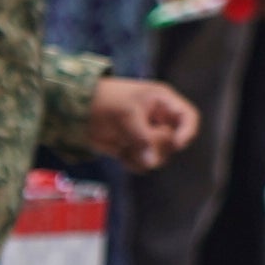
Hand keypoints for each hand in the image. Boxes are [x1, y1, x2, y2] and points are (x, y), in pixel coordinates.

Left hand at [85, 76, 199, 170]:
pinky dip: (133, 163)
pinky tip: (121, 155)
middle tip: (140, 142)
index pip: (188, 117)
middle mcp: (158, 120)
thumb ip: (142, 138)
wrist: (76, 109)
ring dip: (144, 158)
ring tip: (126, 148)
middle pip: (174, 143)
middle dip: (158, 147)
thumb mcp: (127, 114)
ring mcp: (146, 136)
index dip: (187, 132)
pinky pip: (143, 164)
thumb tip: (152, 162)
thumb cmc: (105, 100)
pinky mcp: (133, 149)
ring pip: (160, 157)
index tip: (176, 144)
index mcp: (163, 103)